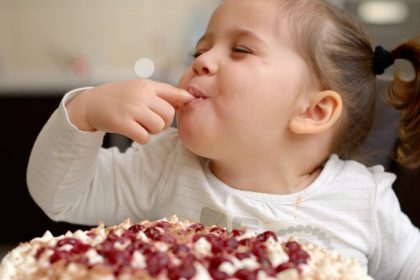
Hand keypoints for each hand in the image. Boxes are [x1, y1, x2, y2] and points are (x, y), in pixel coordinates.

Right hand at [66, 79, 193, 143]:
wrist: (91, 103)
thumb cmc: (120, 97)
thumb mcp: (140, 88)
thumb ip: (162, 93)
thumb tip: (188, 99)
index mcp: (147, 85)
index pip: (174, 93)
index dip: (184, 101)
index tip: (188, 104)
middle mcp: (141, 95)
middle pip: (169, 115)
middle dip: (163, 122)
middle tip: (151, 121)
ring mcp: (132, 108)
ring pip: (158, 127)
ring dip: (153, 131)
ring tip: (141, 125)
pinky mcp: (123, 123)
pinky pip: (145, 137)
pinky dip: (143, 138)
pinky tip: (134, 132)